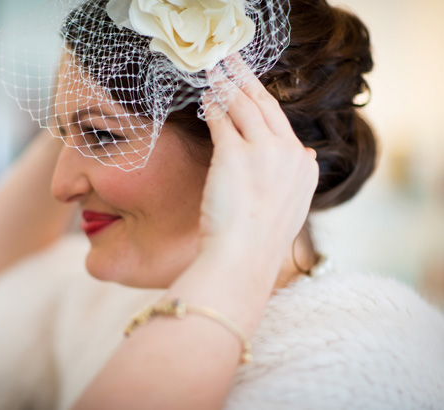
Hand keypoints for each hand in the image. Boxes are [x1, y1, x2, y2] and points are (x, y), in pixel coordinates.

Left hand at [199, 58, 318, 264]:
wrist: (243, 259)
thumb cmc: (258, 242)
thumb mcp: (291, 207)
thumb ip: (298, 177)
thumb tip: (304, 154)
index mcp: (304, 167)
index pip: (282, 123)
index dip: (263, 100)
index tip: (251, 88)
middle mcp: (290, 154)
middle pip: (265, 105)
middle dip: (246, 80)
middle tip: (231, 62)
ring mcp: (264, 152)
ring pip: (244, 106)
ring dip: (228, 85)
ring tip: (214, 72)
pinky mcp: (235, 154)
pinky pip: (222, 120)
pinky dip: (213, 105)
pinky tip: (206, 96)